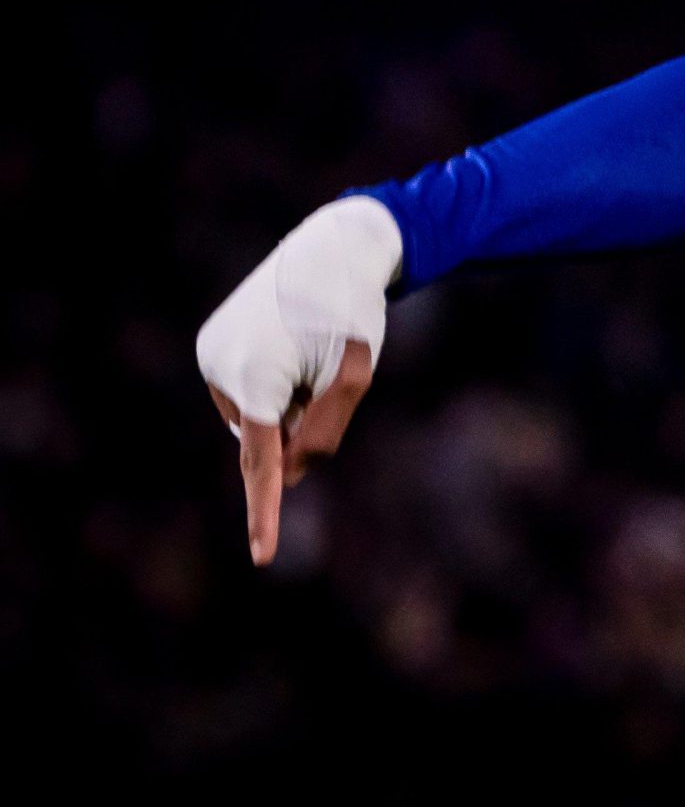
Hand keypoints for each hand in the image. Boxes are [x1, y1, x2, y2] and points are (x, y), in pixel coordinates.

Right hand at [194, 195, 401, 564]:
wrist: (331, 249)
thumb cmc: (351, 311)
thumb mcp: (354, 374)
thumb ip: (325, 431)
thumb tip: (290, 472)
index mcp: (254, 378)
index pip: (262, 462)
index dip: (265, 511)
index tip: (263, 557)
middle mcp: (218, 369)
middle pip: (268, 437)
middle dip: (301, 421)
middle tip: (326, 367)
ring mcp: (208, 356)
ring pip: (258, 416)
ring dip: (287, 400)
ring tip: (306, 348)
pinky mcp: (209, 346)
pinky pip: (247, 393)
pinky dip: (272, 385)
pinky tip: (289, 344)